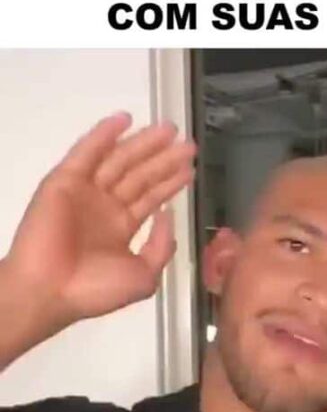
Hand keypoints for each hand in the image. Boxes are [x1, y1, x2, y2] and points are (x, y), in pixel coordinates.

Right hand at [5, 112, 195, 322]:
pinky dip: (103, 135)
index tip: (190, 165)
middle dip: (163, 158)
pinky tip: (123, 119)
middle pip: (139, 174)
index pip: (150, 196)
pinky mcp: (63, 182)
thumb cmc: (95, 290)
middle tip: (187, 142)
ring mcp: (84, 192)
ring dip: (142, 143)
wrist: (50, 291)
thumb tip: (168, 214)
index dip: (170, 180)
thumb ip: (161, 246)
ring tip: (168, 129)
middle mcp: (104, 207)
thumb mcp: (144, 276)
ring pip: (118, 160)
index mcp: (121, 228)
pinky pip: (85, 153)